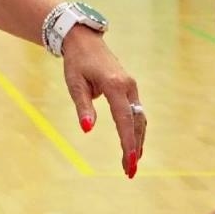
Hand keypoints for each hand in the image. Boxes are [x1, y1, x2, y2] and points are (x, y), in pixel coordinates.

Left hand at [60, 29, 144, 175]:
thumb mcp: (74, 85)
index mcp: (115, 85)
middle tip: (129, 172)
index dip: (127, 142)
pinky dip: (135, 130)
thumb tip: (88, 129)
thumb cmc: (76, 63)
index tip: (128, 161)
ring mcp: (131, 88)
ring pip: (139, 120)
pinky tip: (132, 145)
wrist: (84, 41)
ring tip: (131, 164)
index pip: (124, 119)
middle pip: (136, 123)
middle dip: (134, 148)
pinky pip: (136, 113)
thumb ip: (83, 107)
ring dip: (137, 142)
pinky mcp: (130, 89)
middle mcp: (128, 87)